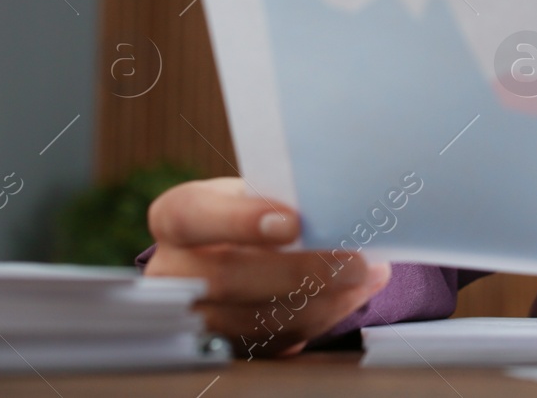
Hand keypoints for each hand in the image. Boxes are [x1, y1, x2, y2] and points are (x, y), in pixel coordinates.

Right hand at [144, 177, 390, 357]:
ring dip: (320, 302)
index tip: (293, 223)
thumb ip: (284, 198)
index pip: (191, 217)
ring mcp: (193, 314)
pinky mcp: (221, 346)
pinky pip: (271, 341)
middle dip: (299, 273)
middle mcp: (172, 271)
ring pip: (253, 320)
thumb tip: (342, 207)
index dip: (240, 221)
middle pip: (227, 279)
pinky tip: (350, 296)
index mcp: (176, 217)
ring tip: (364, 278)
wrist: (238, 247)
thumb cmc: (254, 209)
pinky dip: (319, 318)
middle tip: (353, 263)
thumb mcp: (258, 190)